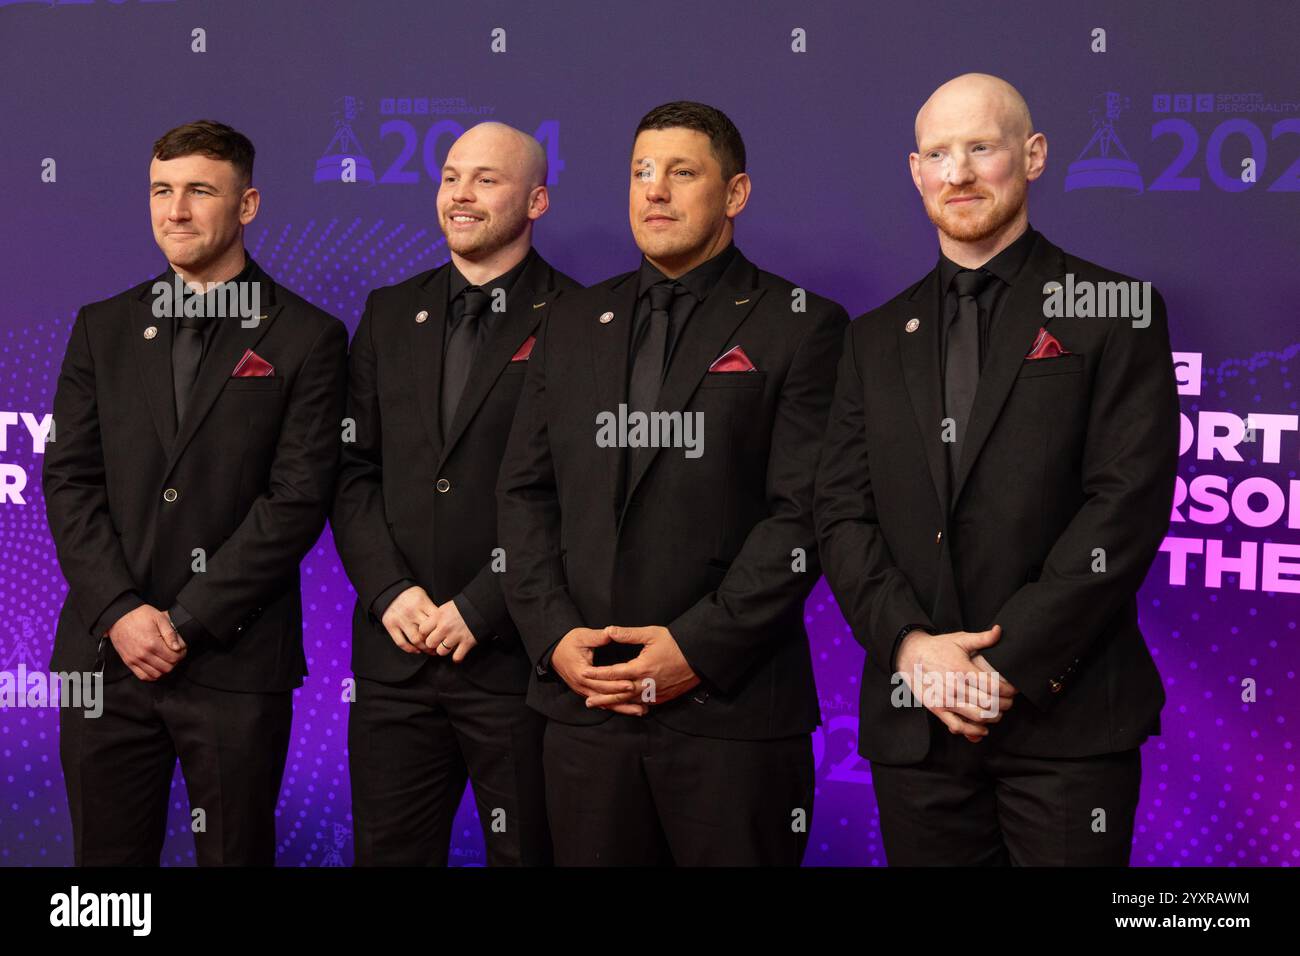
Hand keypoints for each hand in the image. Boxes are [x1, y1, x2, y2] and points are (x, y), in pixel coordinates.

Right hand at [108, 604, 185, 681]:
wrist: (118, 618)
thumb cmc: (138, 616)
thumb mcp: (159, 618)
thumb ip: (170, 633)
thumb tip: (178, 647)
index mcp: (152, 643)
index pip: (174, 658)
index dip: (181, 654)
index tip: (182, 650)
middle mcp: (143, 654)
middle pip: (167, 668)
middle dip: (175, 661)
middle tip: (176, 654)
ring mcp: (135, 659)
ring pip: (157, 674)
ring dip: (164, 669)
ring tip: (166, 660)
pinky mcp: (129, 662)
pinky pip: (143, 676)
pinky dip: (152, 675)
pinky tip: (157, 667)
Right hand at [380, 585, 436, 654]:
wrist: (390, 590)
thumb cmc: (410, 594)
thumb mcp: (423, 596)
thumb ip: (431, 609)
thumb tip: (443, 624)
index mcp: (422, 603)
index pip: (436, 620)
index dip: (443, 630)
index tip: (446, 636)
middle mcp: (411, 612)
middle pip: (427, 632)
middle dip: (435, 642)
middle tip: (440, 646)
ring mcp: (400, 620)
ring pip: (415, 639)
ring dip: (425, 648)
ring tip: (430, 651)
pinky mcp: (391, 626)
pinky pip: (401, 642)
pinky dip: (410, 649)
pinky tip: (416, 650)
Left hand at [418, 600, 477, 661]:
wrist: (483, 606)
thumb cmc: (465, 605)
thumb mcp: (447, 607)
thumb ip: (438, 617)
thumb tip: (430, 626)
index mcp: (439, 616)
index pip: (422, 630)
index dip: (425, 634)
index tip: (429, 634)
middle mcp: (445, 627)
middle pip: (430, 643)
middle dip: (434, 643)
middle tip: (439, 641)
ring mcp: (456, 636)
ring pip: (441, 652)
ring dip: (444, 650)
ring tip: (449, 646)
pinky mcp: (466, 643)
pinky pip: (456, 657)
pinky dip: (457, 657)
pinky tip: (458, 652)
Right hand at [550, 627, 646, 716]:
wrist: (554, 652)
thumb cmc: (568, 643)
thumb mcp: (582, 636)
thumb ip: (597, 637)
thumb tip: (611, 632)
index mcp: (582, 672)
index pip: (601, 681)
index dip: (616, 683)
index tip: (631, 684)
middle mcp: (583, 686)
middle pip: (606, 695)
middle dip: (624, 698)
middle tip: (642, 699)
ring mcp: (584, 691)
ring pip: (605, 703)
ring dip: (623, 708)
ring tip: (641, 711)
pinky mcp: (587, 692)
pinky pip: (603, 703)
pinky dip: (616, 707)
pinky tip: (630, 710)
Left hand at [583, 625, 700, 709]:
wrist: (700, 657)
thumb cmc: (676, 643)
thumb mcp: (651, 634)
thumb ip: (628, 635)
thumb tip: (609, 630)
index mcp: (641, 667)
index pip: (614, 672)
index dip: (597, 673)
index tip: (584, 673)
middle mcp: (647, 683)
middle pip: (619, 693)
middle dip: (602, 697)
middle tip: (587, 702)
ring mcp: (655, 692)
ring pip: (630, 701)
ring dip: (615, 704)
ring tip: (602, 706)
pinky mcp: (663, 697)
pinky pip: (644, 703)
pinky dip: (632, 706)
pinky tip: (625, 706)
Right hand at [896, 625, 1010, 741]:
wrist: (910, 656)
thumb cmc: (937, 647)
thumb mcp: (960, 639)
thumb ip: (982, 638)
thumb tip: (999, 631)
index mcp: (962, 670)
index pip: (994, 686)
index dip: (1009, 691)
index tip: (1014, 690)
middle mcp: (955, 687)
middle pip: (989, 704)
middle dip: (1005, 705)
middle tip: (1009, 701)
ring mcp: (946, 700)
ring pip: (978, 717)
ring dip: (993, 717)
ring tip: (998, 712)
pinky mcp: (937, 709)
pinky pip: (957, 726)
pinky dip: (973, 731)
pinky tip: (982, 729)